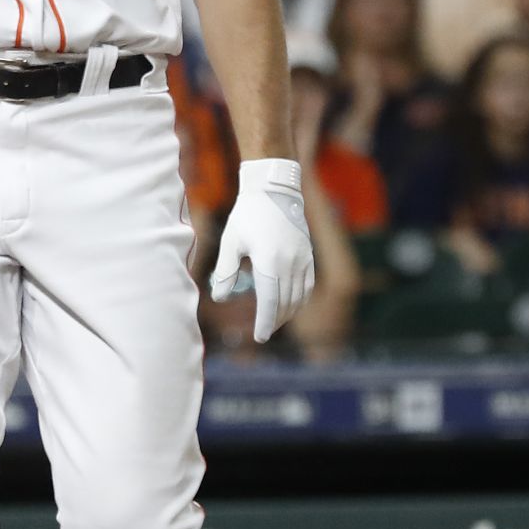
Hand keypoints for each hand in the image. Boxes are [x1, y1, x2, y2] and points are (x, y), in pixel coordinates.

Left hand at [210, 158, 315, 343]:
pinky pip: (308, 285)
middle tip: (263, 332)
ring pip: (299, 296)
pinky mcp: (309, 254)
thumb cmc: (248, 215)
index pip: (271, 302)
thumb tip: (219, 298)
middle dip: (275, 321)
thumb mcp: (230, 242)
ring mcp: (303, 259)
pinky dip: (300, 299)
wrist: (274, 190)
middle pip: (286, 303)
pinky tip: (290, 304)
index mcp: (269, 262)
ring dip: (288, 312)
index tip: (260, 337)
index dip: (265, 323)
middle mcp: (290, 264)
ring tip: (274, 320)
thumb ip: (225, 272)